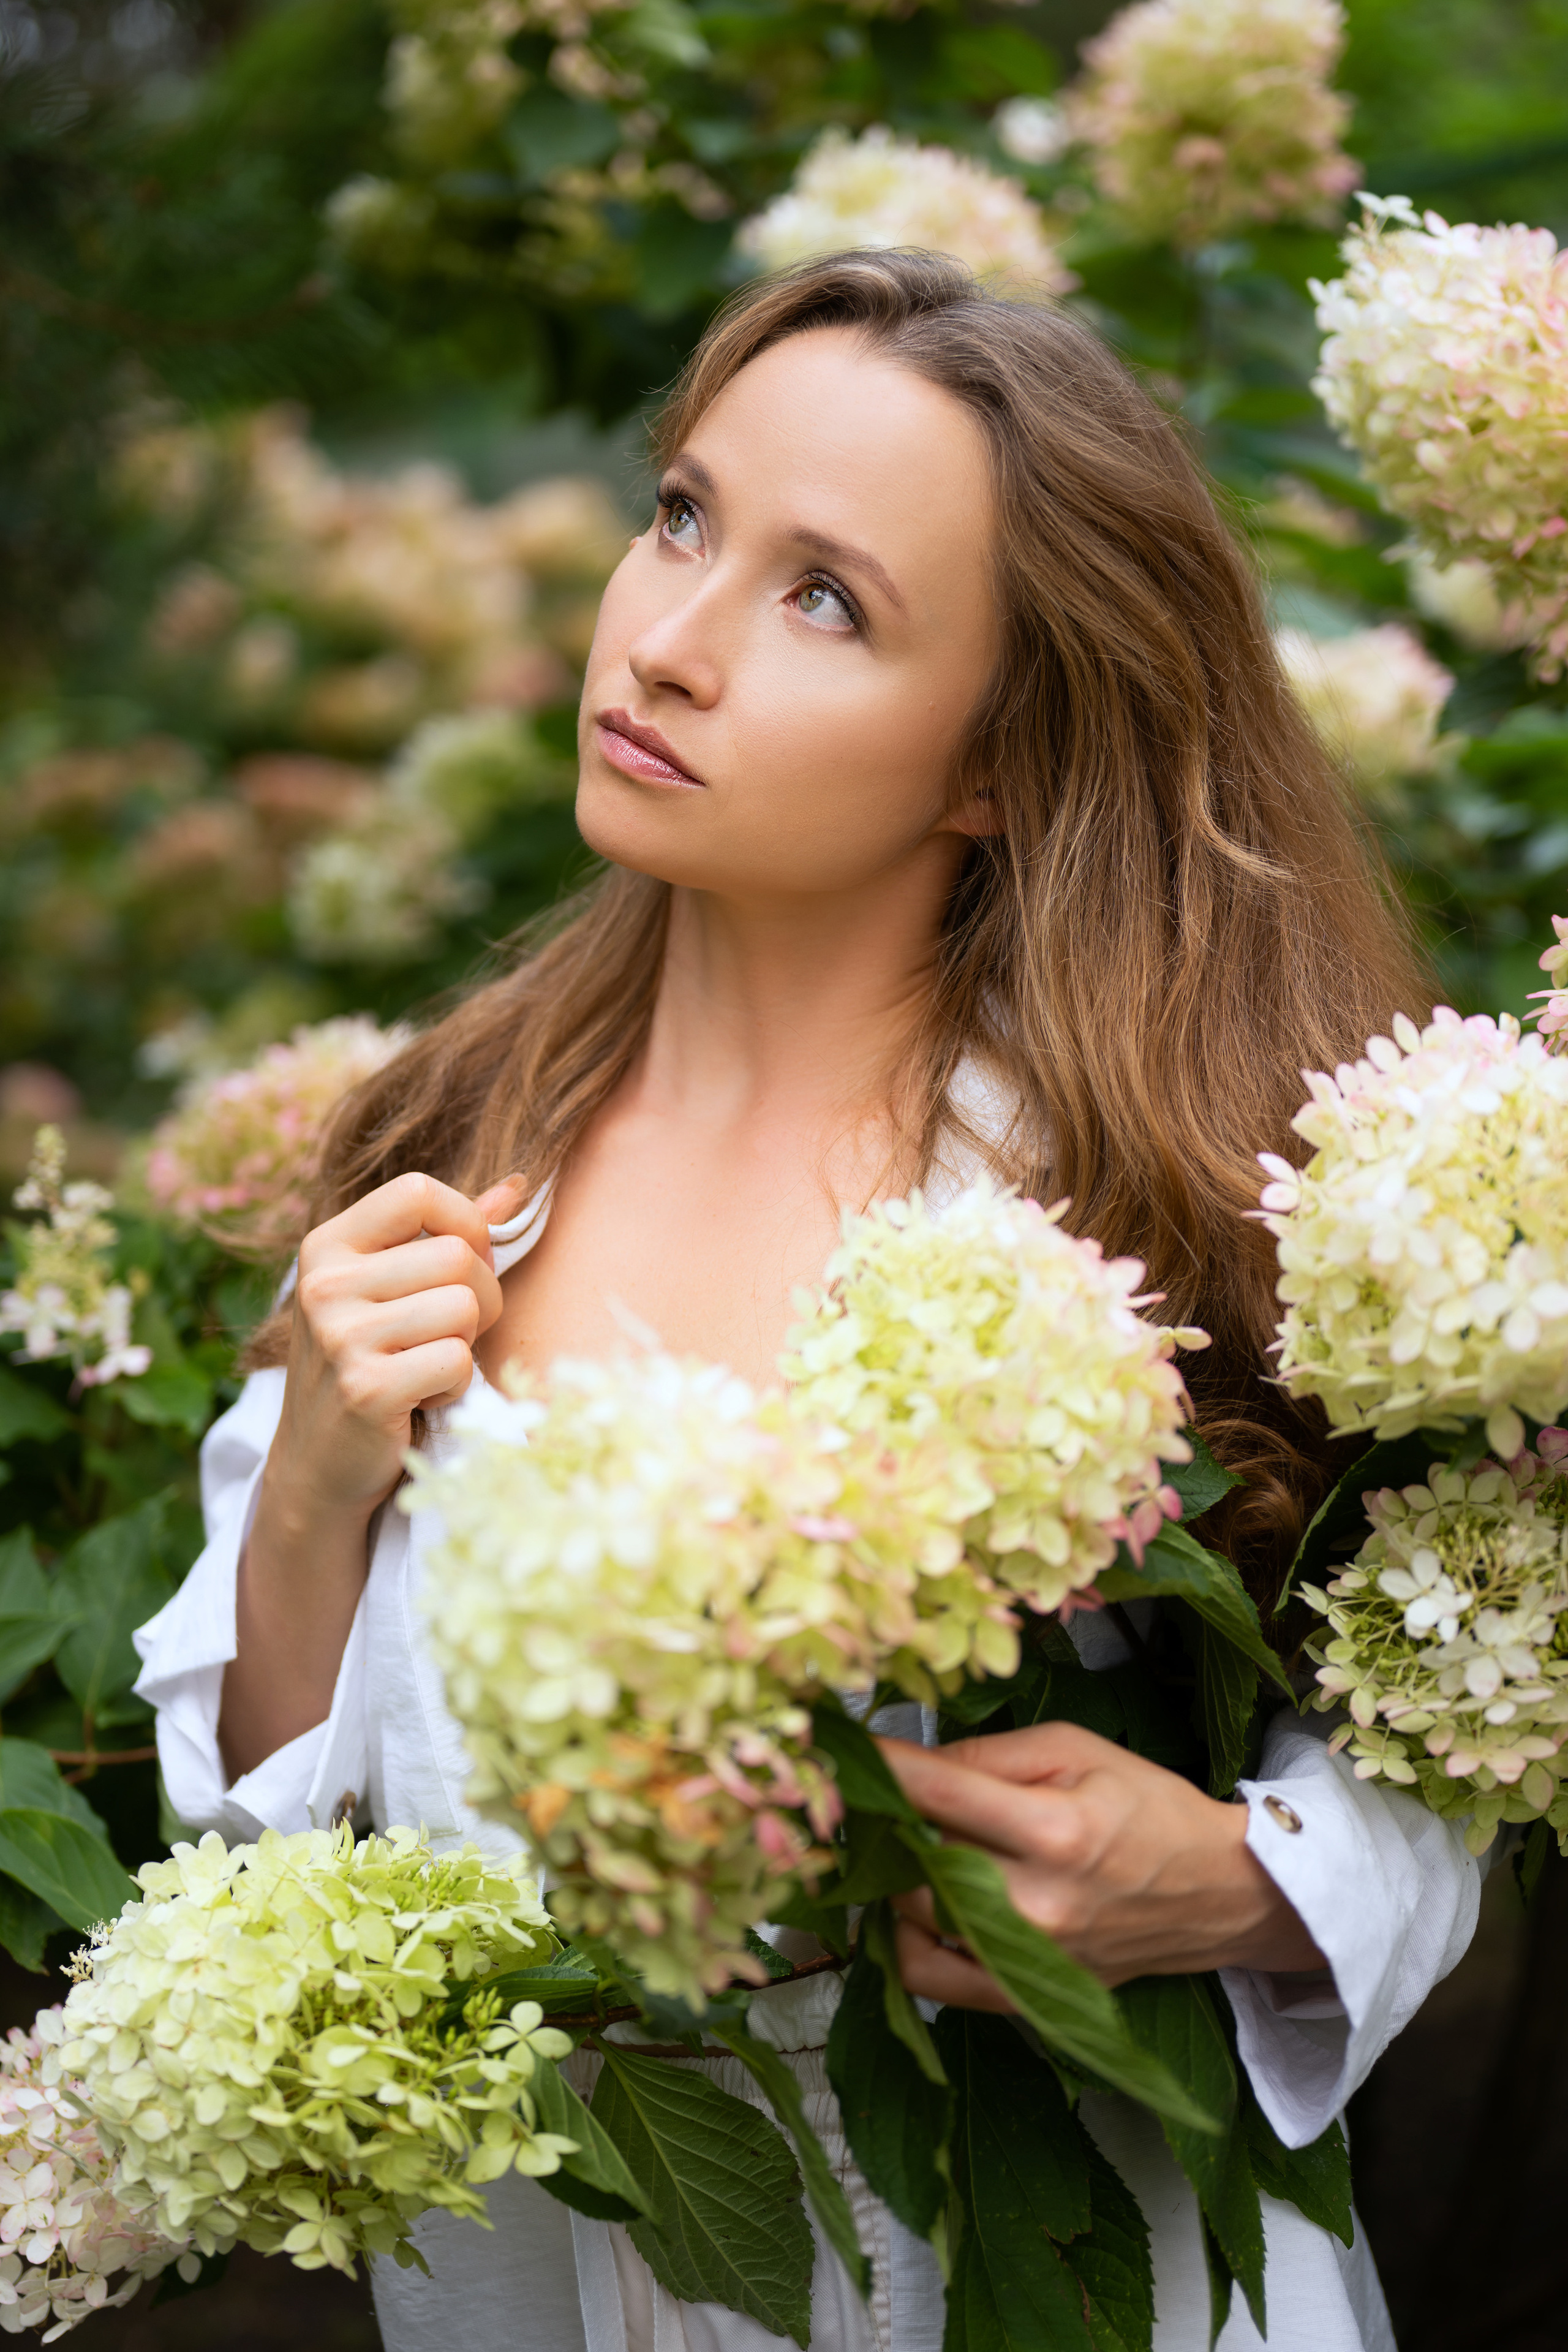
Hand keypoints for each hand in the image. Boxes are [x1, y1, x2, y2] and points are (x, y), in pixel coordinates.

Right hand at [222, 1172, 521, 1779]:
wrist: (321, 1463)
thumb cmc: (372, 1361)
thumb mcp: (393, 1288)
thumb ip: (450, 1233)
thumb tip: (518, 1185)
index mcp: (328, 1245)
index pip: (418, 1191)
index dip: (465, 1222)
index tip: (468, 1261)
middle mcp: (324, 1283)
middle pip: (457, 1256)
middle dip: (479, 1298)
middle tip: (447, 1335)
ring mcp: (339, 1337)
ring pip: (464, 1307)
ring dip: (464, 1345)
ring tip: (427, 1366)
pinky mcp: (364, 1388)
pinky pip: (456, 1361)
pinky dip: (455, 1385)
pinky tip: (421, 1399)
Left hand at [879, 1723, 1327, 2007]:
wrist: (1217, 1892)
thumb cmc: (1146, 1806)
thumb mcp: (1076, 1748)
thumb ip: (988, 1753)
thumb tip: (912, 1763)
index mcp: (1055, 1829)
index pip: (938, 1791)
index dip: (881, 1766)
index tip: (845, 1749)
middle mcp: (1037, 1903)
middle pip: (914, 1858)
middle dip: (885, 1822)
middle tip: (877, 1798)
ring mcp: (1029, 1960)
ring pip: (909, 1917)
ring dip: (892, 1878)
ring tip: (902, 1846)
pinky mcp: (1026, 1998)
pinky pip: (929, 1978)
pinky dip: (905, 1939)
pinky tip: (915, 1903)